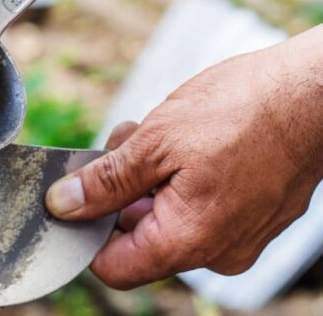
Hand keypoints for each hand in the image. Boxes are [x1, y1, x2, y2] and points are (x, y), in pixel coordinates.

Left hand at [46, 26, 322, 288]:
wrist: (314, 92)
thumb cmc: (242, 111)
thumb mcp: (155, 142)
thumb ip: (106, 181)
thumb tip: (63, 205)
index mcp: (189, 241)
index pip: (114, 267)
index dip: (86, 230)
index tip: (76, 191)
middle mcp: (217, 251)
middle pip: (139, 237)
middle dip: (118, 191)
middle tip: (123, 145)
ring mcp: (239, 234)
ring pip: (167, 216)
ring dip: (147, 177)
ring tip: (152, 133)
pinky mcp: (253, 213)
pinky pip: (198, 206)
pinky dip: (178, 177)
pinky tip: (179, 138)